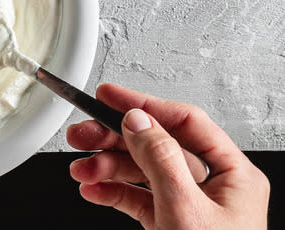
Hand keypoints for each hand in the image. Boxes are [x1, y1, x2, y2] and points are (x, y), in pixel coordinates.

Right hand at [67, 83, 268, 228]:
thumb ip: (160, 159)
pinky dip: (111, 192)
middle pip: (155, 145)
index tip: (109, 96)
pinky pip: (136, 199)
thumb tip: (137, 119)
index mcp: (232, 174)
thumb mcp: (185, 209)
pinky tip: (92, 190)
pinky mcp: (169, 223)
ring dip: (106, 168)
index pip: (184, 123)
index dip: (144, 105)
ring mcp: (189, 205)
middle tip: (80, 134)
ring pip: (140, 172)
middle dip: (113, 140)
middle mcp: (211, 185)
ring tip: (80, 170)